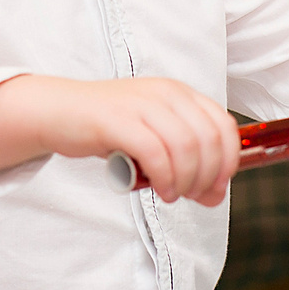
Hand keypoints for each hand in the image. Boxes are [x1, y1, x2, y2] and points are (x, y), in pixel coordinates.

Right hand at [0, 75, 240, 205]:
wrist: (60, 112)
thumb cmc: (109, 130)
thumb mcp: (155, 140)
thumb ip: (186, 163)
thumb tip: (214, 196)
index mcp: (179, 93)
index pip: (223, 126)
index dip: (228, 162)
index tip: (215, 187)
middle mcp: (166, 93)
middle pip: (208, 140)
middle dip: (207, 176)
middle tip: (192, 196)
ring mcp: (141, 104)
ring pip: (185, 146)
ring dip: (186, 180)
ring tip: (173, 195)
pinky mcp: (117, 120)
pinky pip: (155, 152)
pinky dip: (165, 177)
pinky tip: (161, 191)